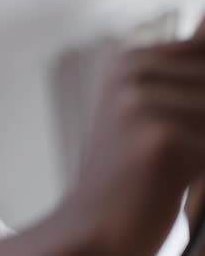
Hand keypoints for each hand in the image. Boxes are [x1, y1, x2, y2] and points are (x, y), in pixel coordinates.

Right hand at [0, 18, 204, 255]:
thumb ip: (188, 70)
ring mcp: (139, 101)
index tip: (181, 122)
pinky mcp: (156, 136)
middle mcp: (130, 71)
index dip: (200, 97)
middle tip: (171, 145)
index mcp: (128, 61)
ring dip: (203, 144)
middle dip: (202, 123)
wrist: (92, 224)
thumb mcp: (154, 114)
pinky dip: (202, 168)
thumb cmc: (128, 174)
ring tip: (171, 163)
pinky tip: (172, 179)